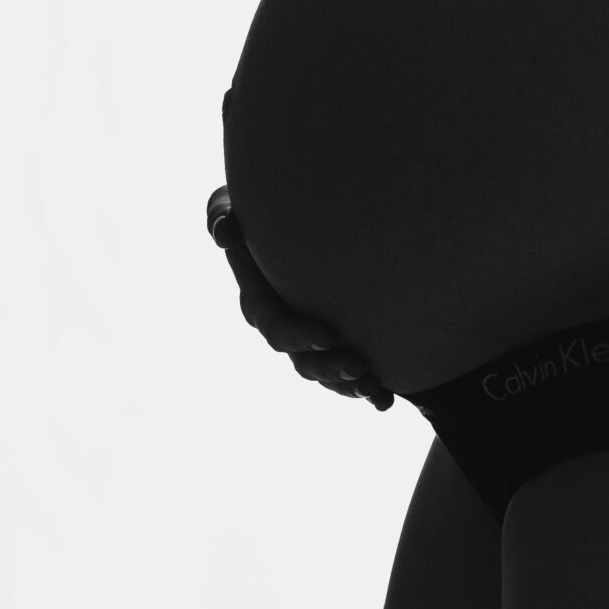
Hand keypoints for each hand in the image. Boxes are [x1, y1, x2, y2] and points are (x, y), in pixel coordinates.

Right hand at [206, 186, 392, 409]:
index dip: (300, 336)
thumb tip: (226, 231)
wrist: (297, 218)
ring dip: (347, 386)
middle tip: (360, 367)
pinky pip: (346, 375)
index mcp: (261, 301)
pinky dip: (365, 391)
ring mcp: (307, 338)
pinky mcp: (333, 340)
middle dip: (329, 368)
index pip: (277, 326)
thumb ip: (222, 215)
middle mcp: (284, 326)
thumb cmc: (259, 209)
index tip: (329, 335)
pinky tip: (385, 402)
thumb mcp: (232, 206)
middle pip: (302, 361)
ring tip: (374, 388)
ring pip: (325, 374)